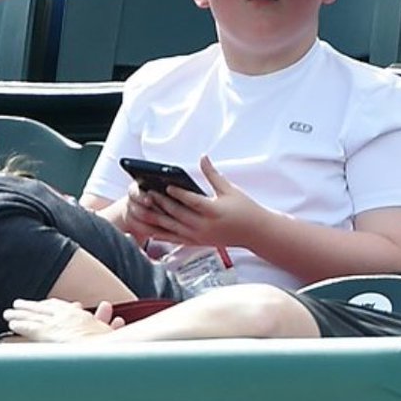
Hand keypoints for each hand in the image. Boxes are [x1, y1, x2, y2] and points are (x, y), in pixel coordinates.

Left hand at [3, 298, 120, 342]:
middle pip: (43, 308)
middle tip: (18, 304)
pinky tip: (11, 324)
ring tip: (8, 314)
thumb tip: (115, 319)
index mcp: (78, 314)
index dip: (47, 305)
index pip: (58, 306)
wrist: (106, 346)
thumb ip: (104, 323)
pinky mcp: (47, 333)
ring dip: (20, 314)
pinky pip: (30, 328)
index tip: (40, 304)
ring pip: (32, 316)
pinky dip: (20, 325)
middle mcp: (65, 315)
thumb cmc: (110, 342)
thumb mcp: (107, 331)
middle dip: (30, 307)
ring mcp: (55, 323)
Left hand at [133, 158, 267, 248]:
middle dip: (162, 204)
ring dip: (157, 219)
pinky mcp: (198, 243)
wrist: (256, 234)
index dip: (178, 193)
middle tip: (148, 193)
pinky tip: (150, 229)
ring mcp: (200, 237)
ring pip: (173, 228)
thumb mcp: (229, 189)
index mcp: (214, 211)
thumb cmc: (245, 210)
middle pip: (179, 214)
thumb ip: (212, 174)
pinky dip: (162, 234)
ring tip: (144, 209)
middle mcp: (205, 226)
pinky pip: (176, 239)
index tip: (165, 186)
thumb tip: (203, 157)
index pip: (192, 201)